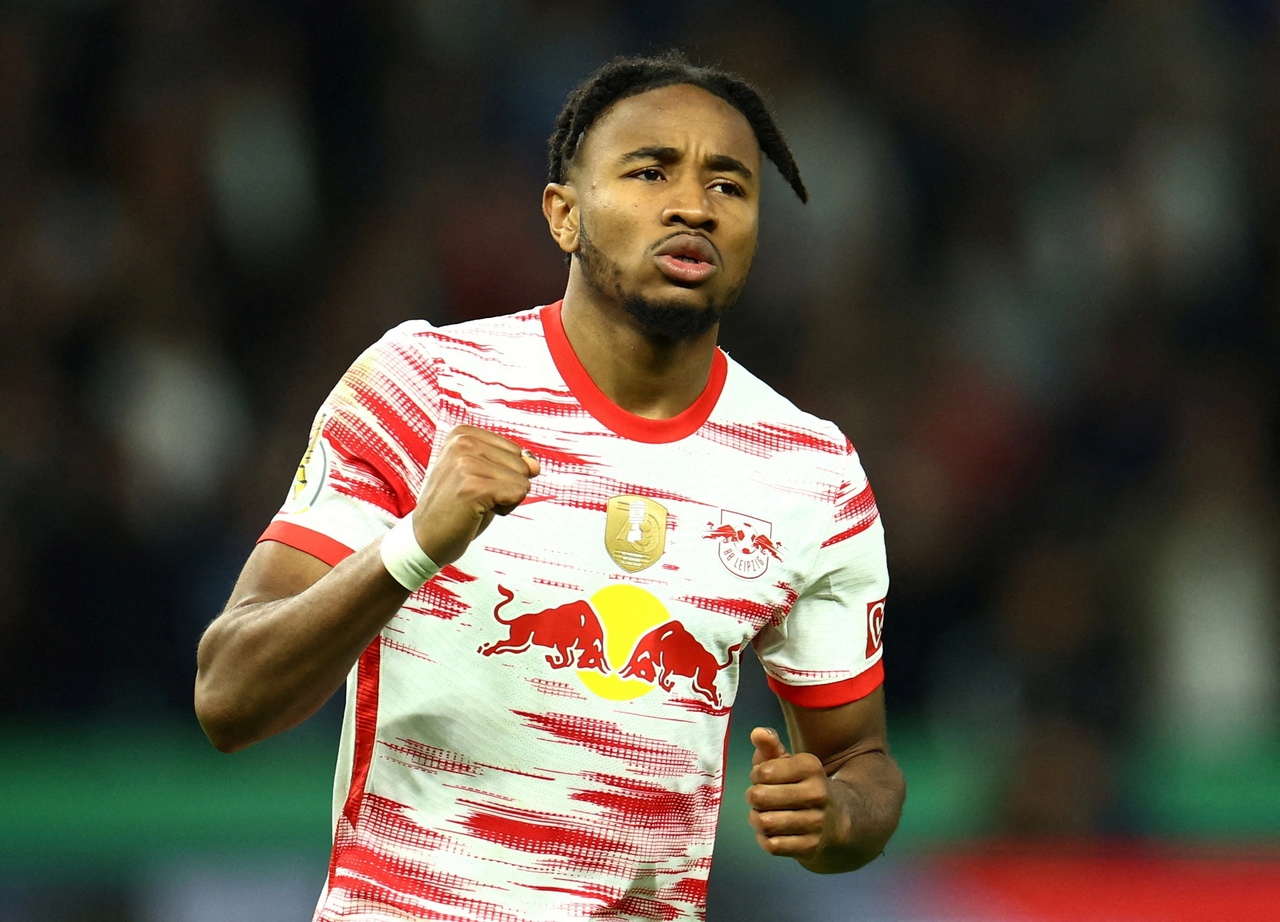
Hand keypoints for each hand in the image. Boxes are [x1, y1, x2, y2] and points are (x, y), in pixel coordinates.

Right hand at [411, 426, 539, 566]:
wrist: (425, 538)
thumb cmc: (455, 508)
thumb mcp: (483, 476)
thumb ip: (510, 463)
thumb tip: (535, 463)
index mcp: (463, 434)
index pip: (515, 451)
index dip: (504, 474)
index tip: (475, 484)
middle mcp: (463, 443)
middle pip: (521, 464)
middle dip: (507, 486)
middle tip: (474, 497)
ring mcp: (466, 463)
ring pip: (522, 480)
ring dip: (505, 499)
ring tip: (475, 504)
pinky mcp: (473, 486)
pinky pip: (518, 494)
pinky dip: (505, 509)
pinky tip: (477, 512)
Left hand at [745, 727, 836, 860]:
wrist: (837, 821)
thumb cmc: (803, 786)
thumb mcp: (790, 763)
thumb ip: (770, 746)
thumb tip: (756, 732)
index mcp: (811, 767)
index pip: (763, 772)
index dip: (756, 775)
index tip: (765, 778)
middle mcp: (817, 793)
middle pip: (759, 797)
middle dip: (753, 797)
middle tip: (760, 798)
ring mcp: (815, 822)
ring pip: (764, 822)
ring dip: (756, 819)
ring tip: (763, 814)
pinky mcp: (810, 847)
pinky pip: (772, 845)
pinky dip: (765, 839)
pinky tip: (773, 832)